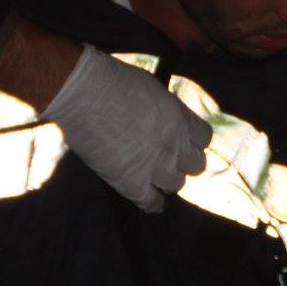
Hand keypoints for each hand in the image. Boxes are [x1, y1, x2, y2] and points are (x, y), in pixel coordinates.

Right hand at [43, 45, 210, 211]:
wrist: (82, 94)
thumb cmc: (112, 82)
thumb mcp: (152, 88)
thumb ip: (166, 111)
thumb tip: (167, 122)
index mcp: (180, 119)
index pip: (204, 139)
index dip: (193, 141)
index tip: (184, 141)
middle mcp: (173, 145)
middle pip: (195, 165)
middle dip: (184, 162)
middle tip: (169, 158)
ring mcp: (154, 167)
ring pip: (176, 185)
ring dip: (166, 180)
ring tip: (153, 174)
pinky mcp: (131, 183)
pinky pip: (151, 203)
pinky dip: (152, 203)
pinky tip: (150, 200)